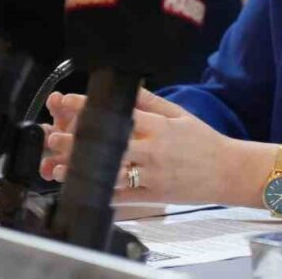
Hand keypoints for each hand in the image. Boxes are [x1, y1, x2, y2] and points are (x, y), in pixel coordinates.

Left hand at [39, 87, 273, 206]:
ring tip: (57, 165)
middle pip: (109, 144)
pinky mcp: (153, 196)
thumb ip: (149, 101)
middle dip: (78, 141)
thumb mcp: (178, 113)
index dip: (88, 107)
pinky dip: (101, 192)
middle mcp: (153, 151)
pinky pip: (122, 196)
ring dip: (83, 169)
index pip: (117, 114)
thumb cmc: (204, 141)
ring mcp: (152, 175)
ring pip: (111, 173)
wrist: (228, 171)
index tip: (66, 102)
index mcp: (158, 127)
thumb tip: (126, 86)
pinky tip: (83, 187)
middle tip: (53, 136)